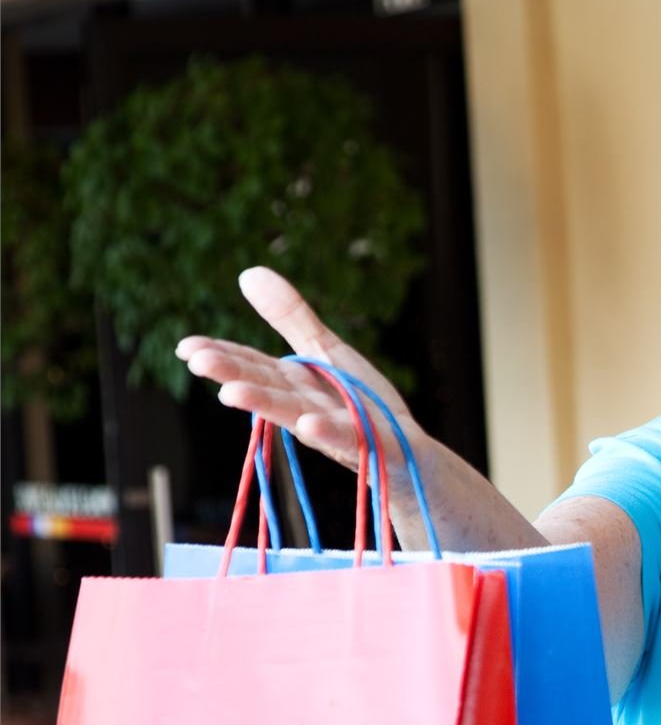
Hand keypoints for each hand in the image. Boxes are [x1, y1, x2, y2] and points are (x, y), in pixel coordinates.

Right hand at [175, 267, 423, 478]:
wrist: (408, 452)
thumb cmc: (361, 401)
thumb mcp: (326, 351)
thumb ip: (291, 317)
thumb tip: (248, 272)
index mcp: (295, 382)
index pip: (252, 366)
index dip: (221, 355)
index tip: (187, 348)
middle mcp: (308, 406)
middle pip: (267, 387)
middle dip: (233, 375)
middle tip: (198, 362)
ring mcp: (338, 427)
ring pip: (296, 414)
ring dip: (265, 404)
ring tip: (231, 395)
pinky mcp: (371, 444)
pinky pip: (348, 437)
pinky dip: (327, 431)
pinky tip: (308, 424)